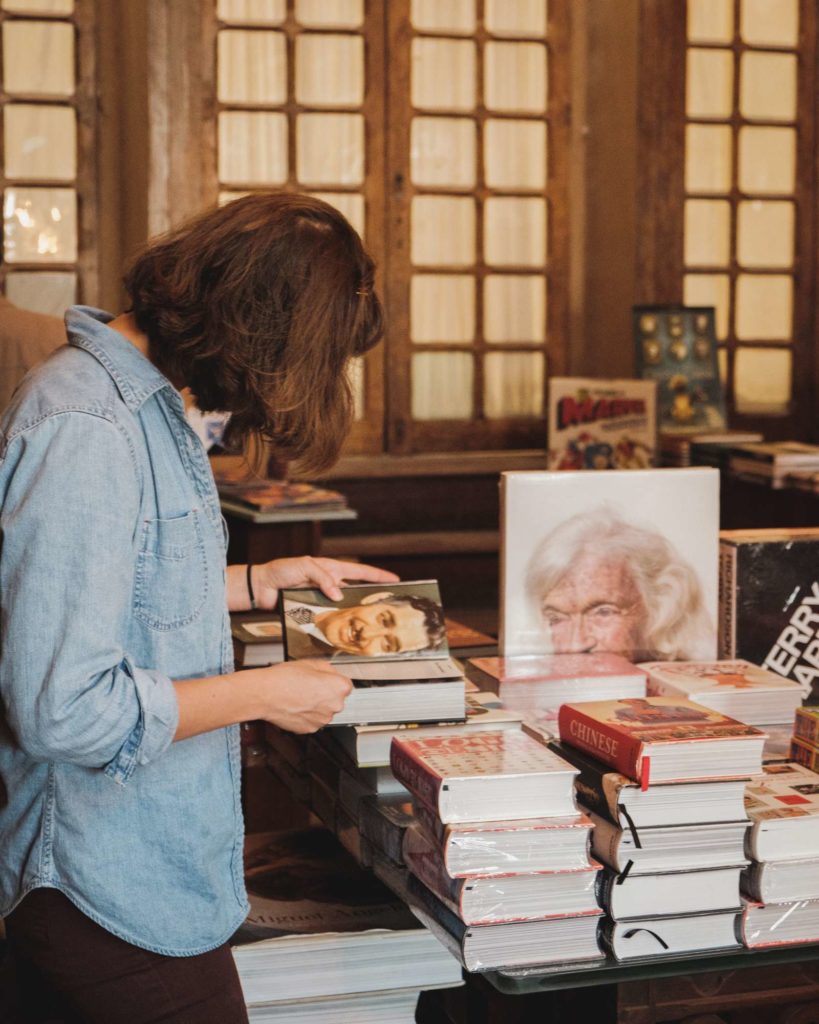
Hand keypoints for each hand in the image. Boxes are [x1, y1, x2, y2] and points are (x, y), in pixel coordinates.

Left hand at [253, 556, 398, 607]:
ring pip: (343, 605)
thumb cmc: (281, 571)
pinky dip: (336, 621)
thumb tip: (338, 593)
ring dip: (352, 611)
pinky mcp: (313, 610)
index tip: (394, 579)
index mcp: (330, 568)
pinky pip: (329, 615)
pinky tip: (343, 628)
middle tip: (384, 604)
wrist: (261, 587)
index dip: (377, 575)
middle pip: (355, 590)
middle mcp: (328, 583)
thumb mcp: (304, 566)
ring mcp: (321, 597)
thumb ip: (323, 578)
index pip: (359, 571)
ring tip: (367, 619)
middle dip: (370, 596)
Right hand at [253, 660, 352, 732]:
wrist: (265, 694)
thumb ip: (328, 669)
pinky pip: (313, 720)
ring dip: (317, 705)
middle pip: (336, 699)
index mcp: (338, 688)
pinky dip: (307, 715)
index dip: (333, 681)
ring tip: (300, 695)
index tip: (325, 680)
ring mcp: (322, 720)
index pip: (346, 685)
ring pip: (324, 711)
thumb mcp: (311, 663)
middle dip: (326, 694)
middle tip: (309, 686)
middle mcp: (335, 706)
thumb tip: (331, 674)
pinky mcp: (310, 729)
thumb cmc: (285, 678)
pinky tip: (296, 705)